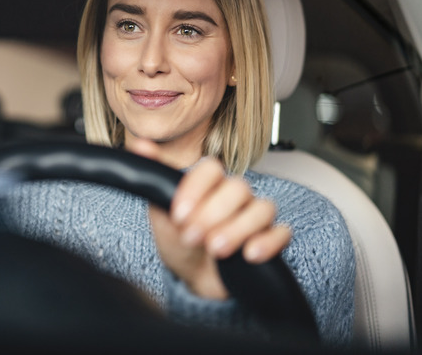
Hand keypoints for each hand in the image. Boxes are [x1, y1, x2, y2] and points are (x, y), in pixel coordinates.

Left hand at [129, 139, 290, 299]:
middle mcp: (235, 195)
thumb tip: (140, 144)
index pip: (212, 169)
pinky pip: (281, 233)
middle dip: (212, 214)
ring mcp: (255, 216)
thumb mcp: (160, 209)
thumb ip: (154, 176)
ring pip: (261, 209)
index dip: (196, 189)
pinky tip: (249, 254)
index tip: (178, 214)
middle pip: (238, 188)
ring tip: (215, 249)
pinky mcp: (269, 239)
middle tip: (190, 236)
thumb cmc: (178, 239)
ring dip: (237, 229)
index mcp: (209, 183)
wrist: (192, 277)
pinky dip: (268, 242)